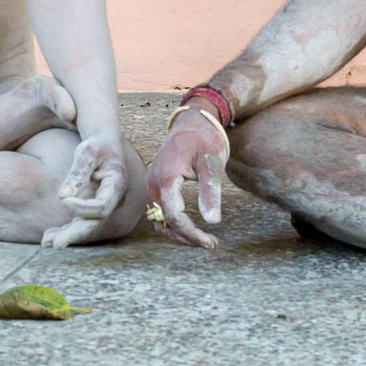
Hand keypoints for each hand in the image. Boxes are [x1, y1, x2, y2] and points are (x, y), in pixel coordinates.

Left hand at [42, 131, 130, 247]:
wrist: (104, 143)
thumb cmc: (96, 145)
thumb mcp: (87, 152)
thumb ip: (77, 173)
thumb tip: (62, 197)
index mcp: (116, 185)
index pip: (102, 207)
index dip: (83, 207)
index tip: (63, 199)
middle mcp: (112, 199)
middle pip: (94, 223)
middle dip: (75, 234)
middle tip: (56, 244)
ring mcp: (103, 204)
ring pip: (86, 225)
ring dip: (66, 235)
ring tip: (45, 243)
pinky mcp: (92, 206)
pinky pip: (79, 221)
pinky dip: (65, 229)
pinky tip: (48, 237)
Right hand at [148, 109, 229, 248]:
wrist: (192, 121)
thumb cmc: (203, 140)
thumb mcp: (211, 163)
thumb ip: (210, 191)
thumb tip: (213, 221)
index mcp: (165, 178)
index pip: (174, 217)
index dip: (192, 234)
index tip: (212, 242)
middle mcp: (154, 183)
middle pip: (164, 222)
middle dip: (186, 237)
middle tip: (210, 244)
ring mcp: (152, 183)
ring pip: (159, 220)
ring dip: (178, 233)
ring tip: (202, 238)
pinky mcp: (156, 184)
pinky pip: (160, 210)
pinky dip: (174, 222)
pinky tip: (191, 225)